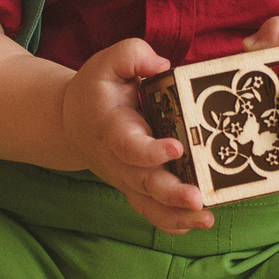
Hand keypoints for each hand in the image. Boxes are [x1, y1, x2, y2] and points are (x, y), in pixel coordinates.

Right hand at [59, 38, 213, 233]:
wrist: (72, 122)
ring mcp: (127, 178)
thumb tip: (162, 65)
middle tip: (197, 198)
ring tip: (206, 218)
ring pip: (149, 204)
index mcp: (112, 128)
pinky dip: (171, 222)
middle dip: (171, 193)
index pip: (129, 145)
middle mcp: (119, 159)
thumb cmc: (97, 90)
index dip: (151, 150)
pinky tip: (195, 223)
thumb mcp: (108, 62)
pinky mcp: (135, 188)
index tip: (177, 147)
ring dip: (176, 215)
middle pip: (144, 182)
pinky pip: (151, 212)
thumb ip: (133, 55)